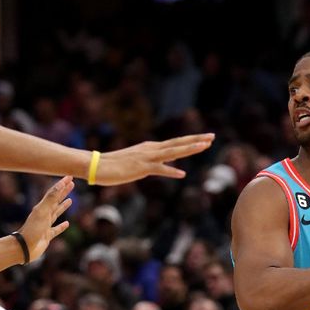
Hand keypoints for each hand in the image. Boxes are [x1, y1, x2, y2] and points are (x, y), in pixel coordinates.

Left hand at [17, 176, 73, 262]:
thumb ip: (51, 198)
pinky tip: (67, 223)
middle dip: (64, 192)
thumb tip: (60, 184)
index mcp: (42, 208)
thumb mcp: (42, 212)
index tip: (70, 177)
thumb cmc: (32, 229)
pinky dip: (62, 226)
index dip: (62, 184)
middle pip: (56, 201)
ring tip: (70, 200)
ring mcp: (45, 225)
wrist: (23, 247)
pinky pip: (56, 229)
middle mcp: (44, 215)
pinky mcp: (47, 236)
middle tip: (72, 184)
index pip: (54, 193)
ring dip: (63, 206)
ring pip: (56, 213)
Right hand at [94, 133, 213, 184]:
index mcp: (151, 148)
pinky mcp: (140, 168)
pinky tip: (182, 173)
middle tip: (212, 136)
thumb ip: (155, 163)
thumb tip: (170, 166)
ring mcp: (146, 158)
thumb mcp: (139, 163)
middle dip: (196, 140)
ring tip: (204, 146)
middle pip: (178, 144)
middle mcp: (151, 149)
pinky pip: (159, 169)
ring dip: (189, 149)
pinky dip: (170, 171)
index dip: (192, 140)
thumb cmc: (116, 166)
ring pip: (172, 152)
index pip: (176, 143)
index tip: (206, 138)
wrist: (97, 165)